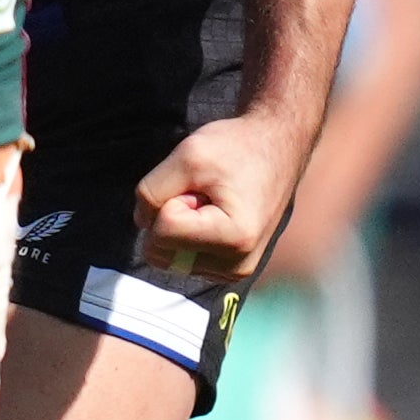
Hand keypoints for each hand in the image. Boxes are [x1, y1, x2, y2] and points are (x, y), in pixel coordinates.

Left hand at [136, 111, 305, 282]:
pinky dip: (185, 237)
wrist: (276, 148)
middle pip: (161, 250)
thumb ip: (151, 192)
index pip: (162, 230)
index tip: (199, 186)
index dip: (169, 201)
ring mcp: (235, 272)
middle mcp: (238, 264)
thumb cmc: (235, 149)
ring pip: (167, 257)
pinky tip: (212, 216)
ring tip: (209, 203)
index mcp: (235, 238)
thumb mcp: (186, 157)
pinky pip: (181, 260)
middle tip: (201, 194)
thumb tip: (143, 224)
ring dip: (177, 227)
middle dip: (169, 217)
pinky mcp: (229, 271)